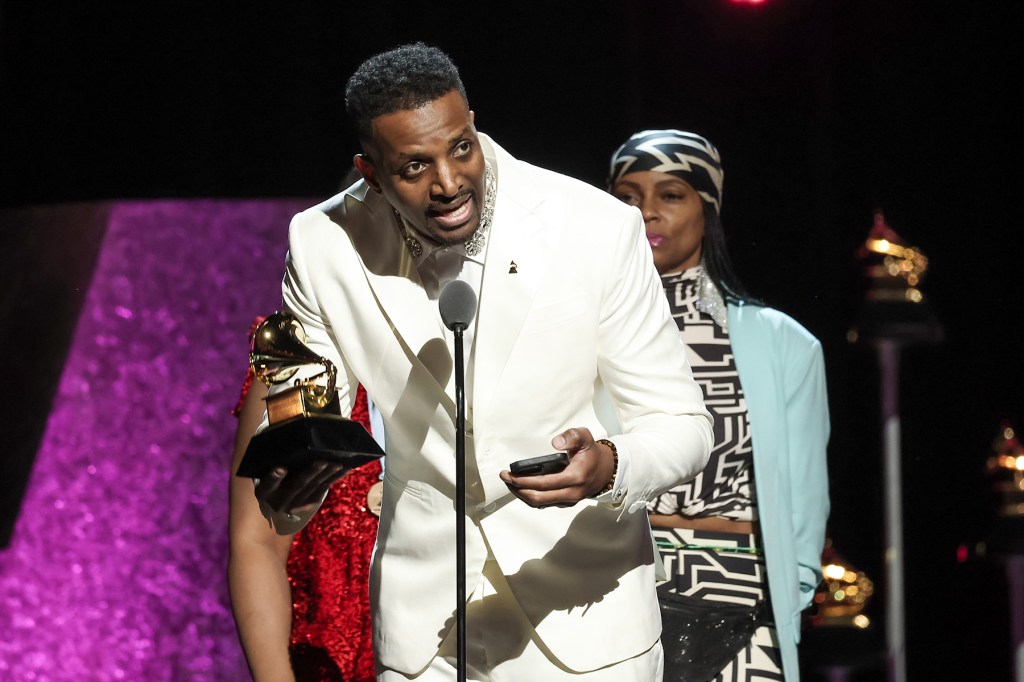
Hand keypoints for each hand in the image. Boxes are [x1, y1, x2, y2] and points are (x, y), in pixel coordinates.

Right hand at [254, 460, 349, 518]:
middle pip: (296, 486)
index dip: (273, 478)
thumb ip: (274, 458)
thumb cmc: (272, 472)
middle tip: (322, 461)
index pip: (266, 485)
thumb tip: (289, 430)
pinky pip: (324, 489)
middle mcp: (278, 502)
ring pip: (313, 487)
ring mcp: (296, 506)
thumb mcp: (266, 469)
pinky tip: (345, 468)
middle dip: (310, 473)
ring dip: (327, 474)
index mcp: (263, 492)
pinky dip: (335, 477)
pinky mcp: (310, 504)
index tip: (281, 468)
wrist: (280, 498)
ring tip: (337, 463)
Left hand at [499, 427, 615, 507]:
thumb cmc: (591, 453)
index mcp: (575, 478)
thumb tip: (555, 443)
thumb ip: (571, 436)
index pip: (544, 484)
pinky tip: (521, 487)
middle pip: (538, 498)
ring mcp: (568, 500)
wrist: (605, 469)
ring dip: (522, 495)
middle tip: (505, 478)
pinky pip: (544, 503)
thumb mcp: (585, 438)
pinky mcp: (565, 502)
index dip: (524, 481)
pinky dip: (530, 497)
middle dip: (518, 489)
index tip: (509, 474)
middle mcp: (571, 493)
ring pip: (540, 504)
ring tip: (509, 483)